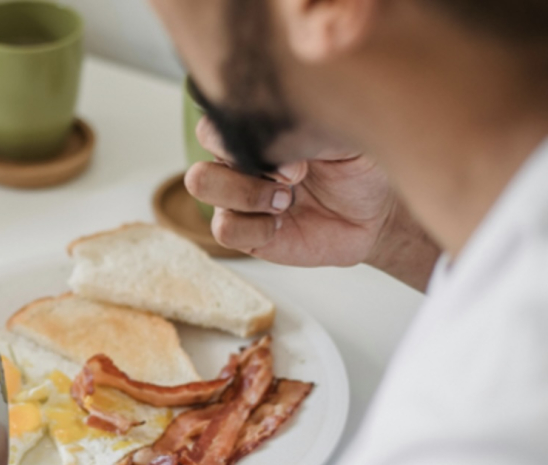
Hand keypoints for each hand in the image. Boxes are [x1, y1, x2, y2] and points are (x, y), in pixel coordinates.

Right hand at [185, 118, 439, 290]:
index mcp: (254, 130)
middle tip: (295, 176)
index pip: (215, 120)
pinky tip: (283, 223)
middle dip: (244, 166)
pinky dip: (255, 227)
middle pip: (201, 150)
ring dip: (247, 194)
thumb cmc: (357, 164)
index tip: (294, 149)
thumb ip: (305, 121)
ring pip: (201, 186)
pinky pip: (222, 229)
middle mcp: (236, 160)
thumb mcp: (340, 130)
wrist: (375, 212)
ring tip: (288, 201)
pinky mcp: (246, 233)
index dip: (240, 133)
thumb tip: (274, 132)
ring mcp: (236, 197)